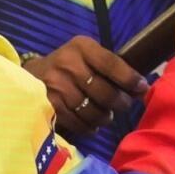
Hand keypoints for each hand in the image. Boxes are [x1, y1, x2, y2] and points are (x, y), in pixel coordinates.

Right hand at [23, 35, 150, 142]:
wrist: (32, 74)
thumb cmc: (69, 64)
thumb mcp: (87, 54)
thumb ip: (110, 67)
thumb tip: (140, 87)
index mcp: (81, 47)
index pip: (111, 63)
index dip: (129, 78)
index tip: (142, 88)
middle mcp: (67, 64)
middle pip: (103, 91)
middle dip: (120, 102)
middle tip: (124, 105)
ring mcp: (56, 85)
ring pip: (91, 109)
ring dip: (105, 117)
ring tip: (108, 116)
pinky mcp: (49, 105)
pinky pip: (77, 121)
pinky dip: (89, 126)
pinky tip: (93, 125)